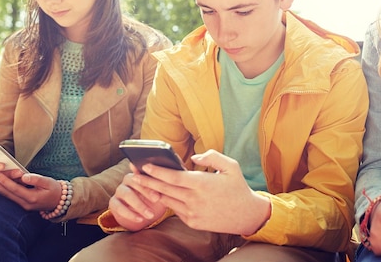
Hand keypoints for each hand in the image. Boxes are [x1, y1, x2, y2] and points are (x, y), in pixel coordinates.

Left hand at [0, 163, 63, 211]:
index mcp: (32, 198)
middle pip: (7, 194)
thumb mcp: (49, 182)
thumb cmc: (55, 190)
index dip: (5, 181)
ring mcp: (23, 206)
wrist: (60, 201)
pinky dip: (1, 192)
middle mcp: (25, 204)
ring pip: (6, 197)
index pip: (15, 188)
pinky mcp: (22, 205)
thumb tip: (23, 176)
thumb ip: (36, 179)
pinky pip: (9, 198)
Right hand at [108, 164, 168, 230]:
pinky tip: (140, 219)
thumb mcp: (164, 190)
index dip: (145, 171)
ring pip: (126, 193)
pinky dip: (129, 214)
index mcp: (140, 172)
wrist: (145, 214)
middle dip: (146, 189)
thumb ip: (168, 180)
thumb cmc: (157, 198)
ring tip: (150, 214)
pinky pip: (118, 207)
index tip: (152, 174)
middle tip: (157, 198)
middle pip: (133, 179)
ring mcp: (119, 190)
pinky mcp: (114, 203)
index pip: (140, 167)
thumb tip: (179, 171)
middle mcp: (128, 179)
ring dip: (139, 204)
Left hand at [127, 149, 270, 234]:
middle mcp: (195, 200)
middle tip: (134, 175)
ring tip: (143, 183)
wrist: (246, 214)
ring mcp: (193, 213)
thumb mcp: (231, 165)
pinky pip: (176, 210)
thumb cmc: (238, 187)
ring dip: (155, 192)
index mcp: (203, 184)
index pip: (174, 177)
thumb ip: (212, 156)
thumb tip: (193, 157)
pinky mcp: (193, 222)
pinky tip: (161, 194)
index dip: (157, 171)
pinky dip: (168, 201)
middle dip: (148, 181)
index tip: (145, 166)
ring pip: (168, 201)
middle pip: (165, 189)